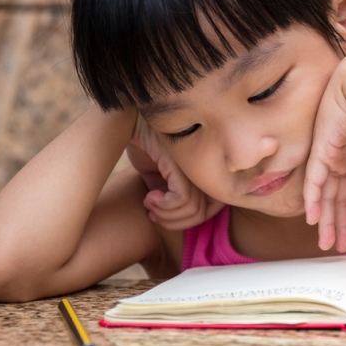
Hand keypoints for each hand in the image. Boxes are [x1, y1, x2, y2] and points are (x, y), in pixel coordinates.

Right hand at [127, 113, 223, 229]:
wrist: (132, 124)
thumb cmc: (148, 148)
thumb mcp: (164, 177)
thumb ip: (177, 195)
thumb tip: (182, 219)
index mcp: (206, 171)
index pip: (213, 209)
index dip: (187, 220)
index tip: (161, 215)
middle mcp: (207, 168)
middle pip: (203, 213)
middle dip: (174, 221)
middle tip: (153, 211)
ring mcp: (197, 164)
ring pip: (192, 209)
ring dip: (164, 214)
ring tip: (149, 201)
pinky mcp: (183, 163)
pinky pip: (182, 199)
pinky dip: (163, 205)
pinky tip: (149, 196)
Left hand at [303, 69, 345, 251]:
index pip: (345, 191)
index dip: (345, 215)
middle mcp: (338, 157)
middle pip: (334, 197)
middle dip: (333, 223)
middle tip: (333, 246)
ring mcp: (329, 153)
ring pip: (325, 194)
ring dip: (325, 219)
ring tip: (325, 242)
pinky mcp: (322, 148)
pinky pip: (315, 180)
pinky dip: (314, 199)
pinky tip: (312, 218)